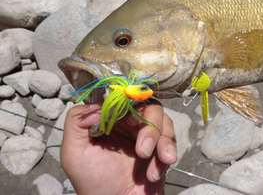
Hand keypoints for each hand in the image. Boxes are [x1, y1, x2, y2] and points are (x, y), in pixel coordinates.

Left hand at [61, 101, 176, 194]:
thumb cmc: (93, 182)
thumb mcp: (74, 153)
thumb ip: (76, 123)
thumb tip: (97, 104)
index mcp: (110, 119)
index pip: (124, 97)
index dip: (130, 102)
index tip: (128, 118)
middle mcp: (130, 123)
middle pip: (148, 105)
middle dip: (151, 127)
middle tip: (143, 151)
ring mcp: (148, 134)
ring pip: (164, 119)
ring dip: (162, 140)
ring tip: (153, 162)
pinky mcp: (162, 147)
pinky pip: (172, 140)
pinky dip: (166, 154)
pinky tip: (154, 174)